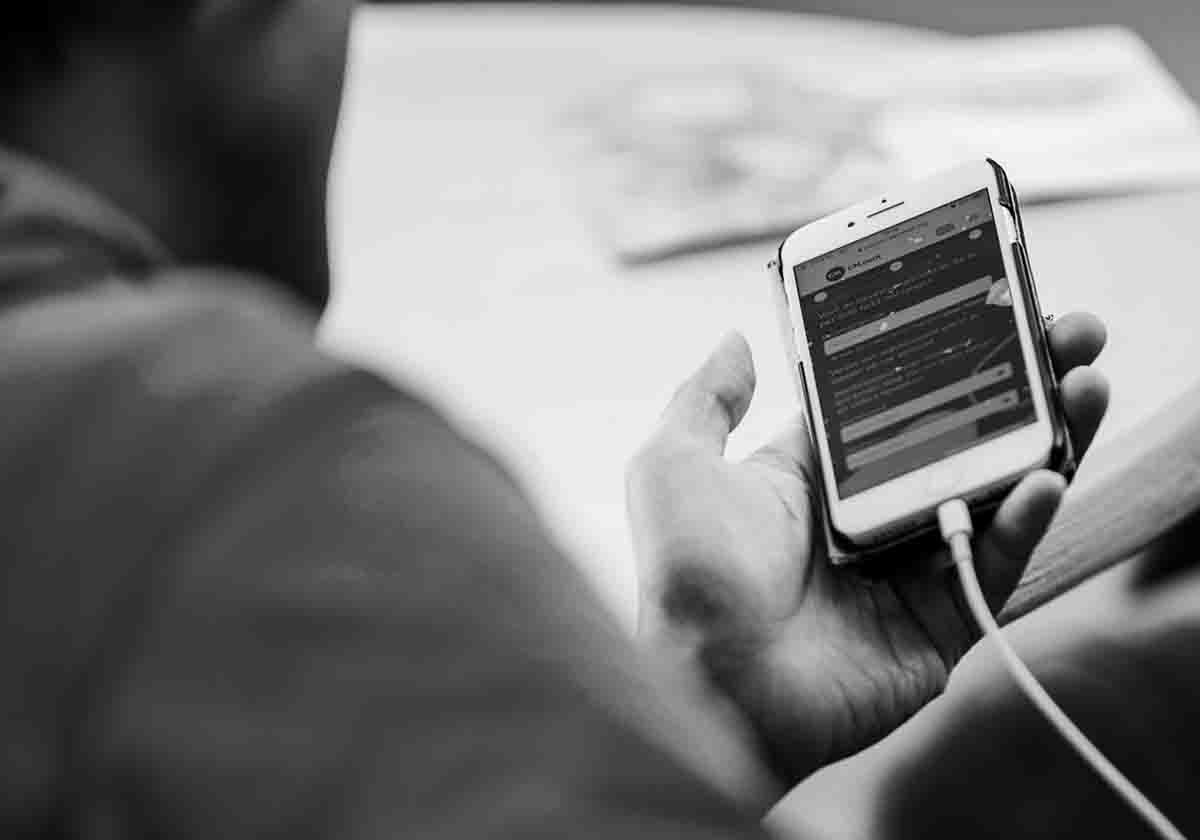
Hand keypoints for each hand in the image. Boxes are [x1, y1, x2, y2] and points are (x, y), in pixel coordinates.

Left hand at [627, 316, 1108, 785]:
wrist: (711, 690)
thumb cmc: (686, 577)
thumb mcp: (674, 465)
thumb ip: (706, 400)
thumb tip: (736, 341)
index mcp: (814, 477)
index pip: (892, 403)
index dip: (938, 358)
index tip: (984, 307)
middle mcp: (867, 517)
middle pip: (957, 440)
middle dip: (1013, 388)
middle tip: (1063, 334)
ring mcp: (907, 569)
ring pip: (991, 495)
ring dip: (1042, 440)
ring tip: (1083, 382)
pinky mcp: (938, 623)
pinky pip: (992, 565)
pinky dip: (1023, 522)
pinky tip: (1046, 477)